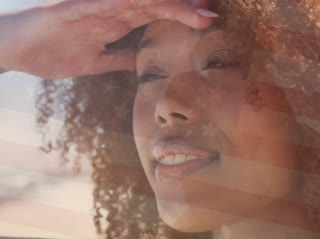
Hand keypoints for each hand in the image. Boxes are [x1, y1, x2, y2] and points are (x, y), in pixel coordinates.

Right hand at [0, 0, 215, 77]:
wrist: (12, 48)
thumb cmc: (51, 51)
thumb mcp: (94, 62)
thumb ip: (118, 59)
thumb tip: (140, 65)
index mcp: (115, 22)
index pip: (155, 14)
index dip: (182, 17)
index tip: (208, 23)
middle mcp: (109, 10)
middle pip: (154, 5)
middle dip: (185, 9)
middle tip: (212, 14)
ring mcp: (93, 7)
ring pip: (137, 1)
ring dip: (167, 4)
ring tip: (196, 10)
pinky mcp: (74, 10)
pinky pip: (105, 4)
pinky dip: (127, 4)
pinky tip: (148, 5)